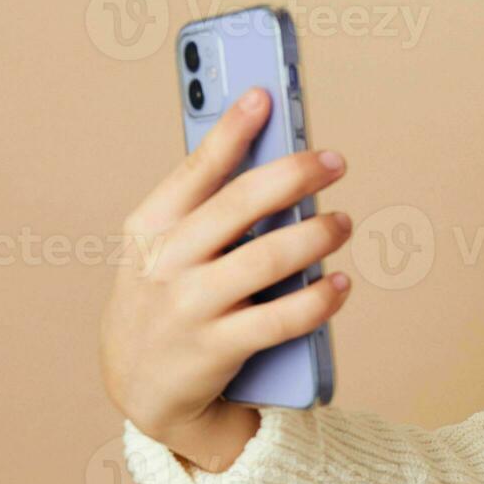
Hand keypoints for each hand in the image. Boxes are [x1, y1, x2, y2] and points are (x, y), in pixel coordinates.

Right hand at [99, 87, 353, 444]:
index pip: (196, 169)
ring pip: (267, 259)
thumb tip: (278, 163)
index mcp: (150, 227)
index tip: (264, 95)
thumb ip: (209, 210)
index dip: (232, 130)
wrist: (141, 387)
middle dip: (293, 175)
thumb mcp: (167, 249)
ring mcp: (188, 307)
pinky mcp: (215, 350)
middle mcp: (165, 263)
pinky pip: (280, 319)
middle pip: (239, 205)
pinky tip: (340, 284)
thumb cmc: (168, 298)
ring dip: (316, 235)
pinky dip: (318, 300)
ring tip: (342, 222)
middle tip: (335, 161)